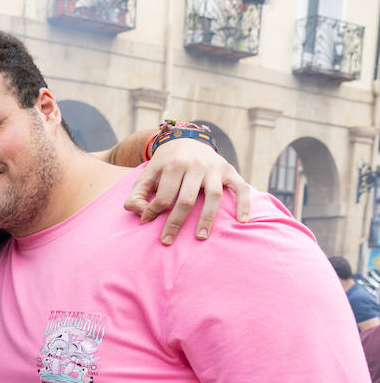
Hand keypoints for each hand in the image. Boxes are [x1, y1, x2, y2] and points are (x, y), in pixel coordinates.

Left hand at [124, 139, 251, 243]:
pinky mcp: (230, 170)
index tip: (147, 223)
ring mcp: (215, 168)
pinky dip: (244, 204)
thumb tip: (139, 214)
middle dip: (175, 222)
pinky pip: (241, 187)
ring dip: (207, 218)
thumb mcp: (147, 175)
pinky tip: (241, 221)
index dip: (154, 212)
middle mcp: (196, 165)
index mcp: (174, 165)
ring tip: (200, 237)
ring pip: (213, 196)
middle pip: (187, 199)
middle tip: (167, 241)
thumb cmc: (164, 165)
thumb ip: (137, 194)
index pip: (164, 196)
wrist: (186, 140)